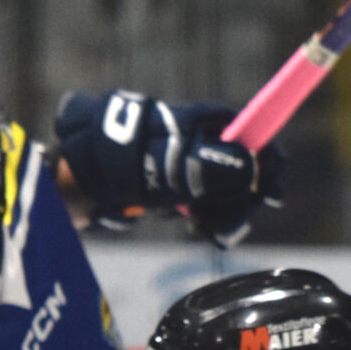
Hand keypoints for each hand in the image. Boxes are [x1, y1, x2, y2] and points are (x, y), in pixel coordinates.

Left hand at [53, 91, 285, 245]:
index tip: (271, 195)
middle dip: (241, 197)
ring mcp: (187, 160)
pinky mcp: (175, 183)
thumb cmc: (122, 165)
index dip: (268, 161)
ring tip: (205, 228)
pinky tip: (196, 226)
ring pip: (225, 187)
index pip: (253, 132)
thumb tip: (252, 171)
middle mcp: (200, 137)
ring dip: (223, 211)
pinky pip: (204, 199)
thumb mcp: (169, 166)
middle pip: (243, 165)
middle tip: (226, 226)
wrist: (79, 183)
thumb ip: (211, 167)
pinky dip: (205, 215)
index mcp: (203, 121)